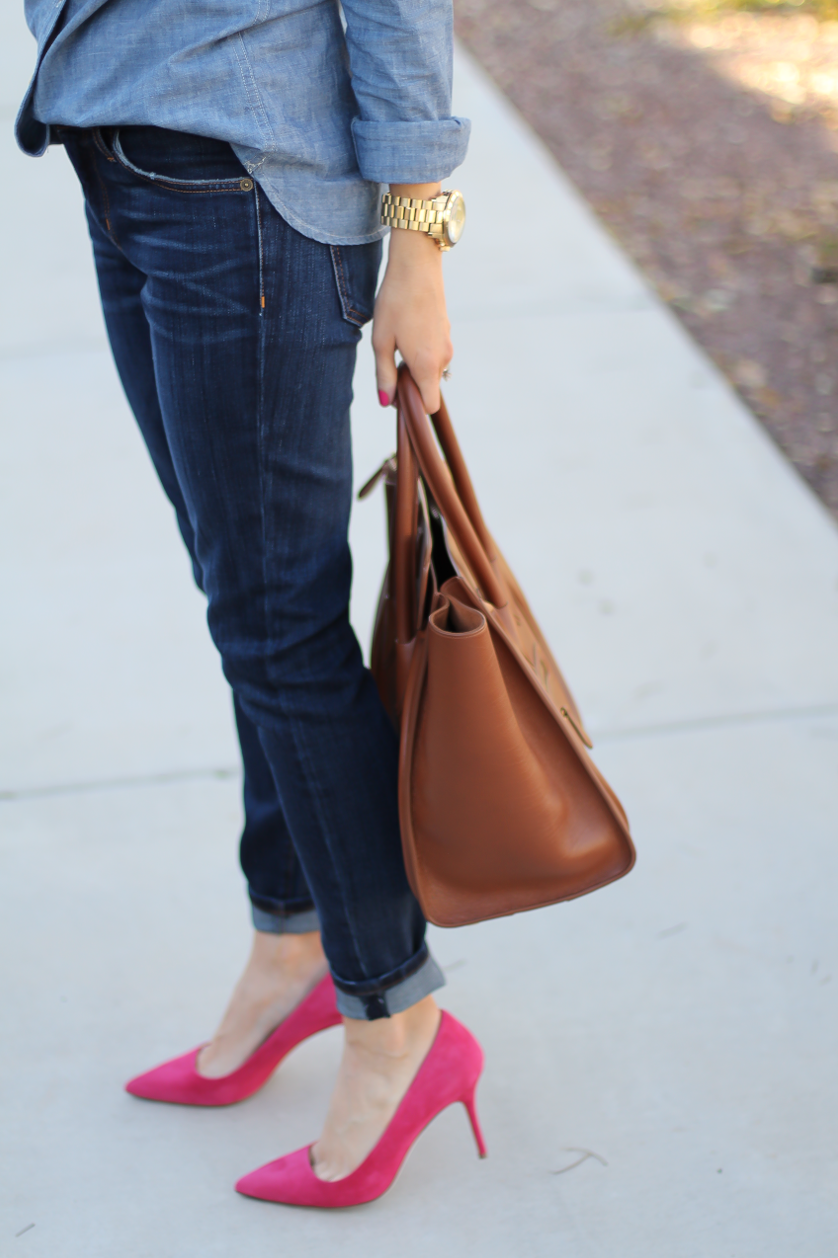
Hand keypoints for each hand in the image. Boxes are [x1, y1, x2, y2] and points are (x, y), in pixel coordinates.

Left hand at [372, 183, 452, 415]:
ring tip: (399, 340)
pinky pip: (435, 353)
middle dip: (412, 384)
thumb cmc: (394, 303)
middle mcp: (443, 359)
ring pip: (432, 369)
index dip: (413, 405)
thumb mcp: (381, 343)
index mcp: (427, 365)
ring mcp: (447, 344)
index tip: (396, 391)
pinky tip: (408, 329)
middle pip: (429, 388)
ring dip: (416, 366)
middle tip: (391, 360)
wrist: (416, 266)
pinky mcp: (447, 332)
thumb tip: (386, 403)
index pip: (430, 406)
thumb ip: (384, 376)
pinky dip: (422, 351)